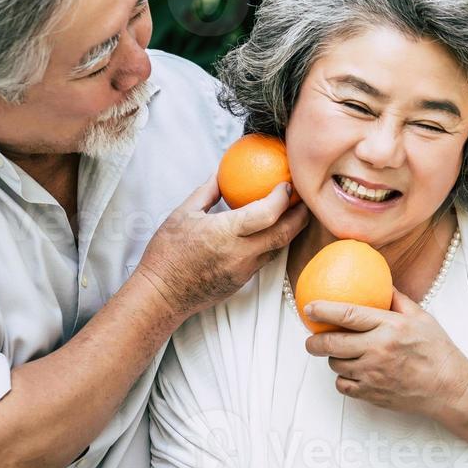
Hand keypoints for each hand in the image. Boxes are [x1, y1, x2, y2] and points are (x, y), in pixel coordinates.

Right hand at [135, 174, 308, 319]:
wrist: (161, 295)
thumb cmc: (167, 253)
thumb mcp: (182, 214)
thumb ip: (208, 191)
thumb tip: (221, 172)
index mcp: (224, 233)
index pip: (267, 213)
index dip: (282, 197)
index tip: (287, 184)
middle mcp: (239, 253)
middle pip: (284, 233)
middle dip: (300, 215)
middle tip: (305, 198)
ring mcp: (243, 270)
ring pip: (278, 248)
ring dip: (290, 230)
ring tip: (295, 213)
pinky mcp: (242, 281)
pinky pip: (265, 259)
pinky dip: (273, 243)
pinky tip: (273, 232)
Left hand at [301, 289, 467, 416]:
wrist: (449, 388)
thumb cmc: (437, 351)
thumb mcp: (421, 318)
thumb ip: (397, 300)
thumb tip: (380, 282)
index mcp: (390, 327)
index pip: (348, 315)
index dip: (323, 310)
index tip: (309, 307)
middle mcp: (379, 350)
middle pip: (333, 344)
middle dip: (314, 341)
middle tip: (311, 339)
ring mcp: (374, 374)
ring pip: (336, 365)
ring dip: (334, 359)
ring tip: (342, 354)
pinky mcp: (372, 394)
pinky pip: (343, 386)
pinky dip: (343, 379)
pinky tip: (352, 372)